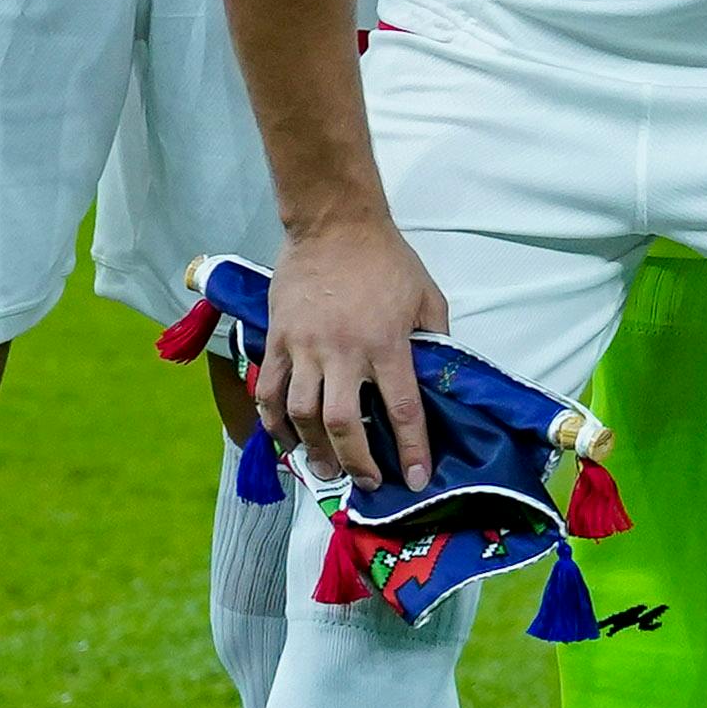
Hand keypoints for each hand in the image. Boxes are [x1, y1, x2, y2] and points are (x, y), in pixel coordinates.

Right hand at [260, 216, 449, 490]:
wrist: (334, 224)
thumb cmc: (387, 260)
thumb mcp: (428, 298)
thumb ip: (434, 341)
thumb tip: (438, 378)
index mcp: (387, 344)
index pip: (402, 410)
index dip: (411, 451)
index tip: (416, 478)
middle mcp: (343, 352)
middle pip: (344, 424)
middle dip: (357, 462)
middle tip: (366, 482)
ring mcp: (304, 346)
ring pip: (301, 414)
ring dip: (312, 449)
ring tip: (325, 469)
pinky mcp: (277, 339)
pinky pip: (268, 390)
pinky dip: (273, 422)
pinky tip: (285, 440)